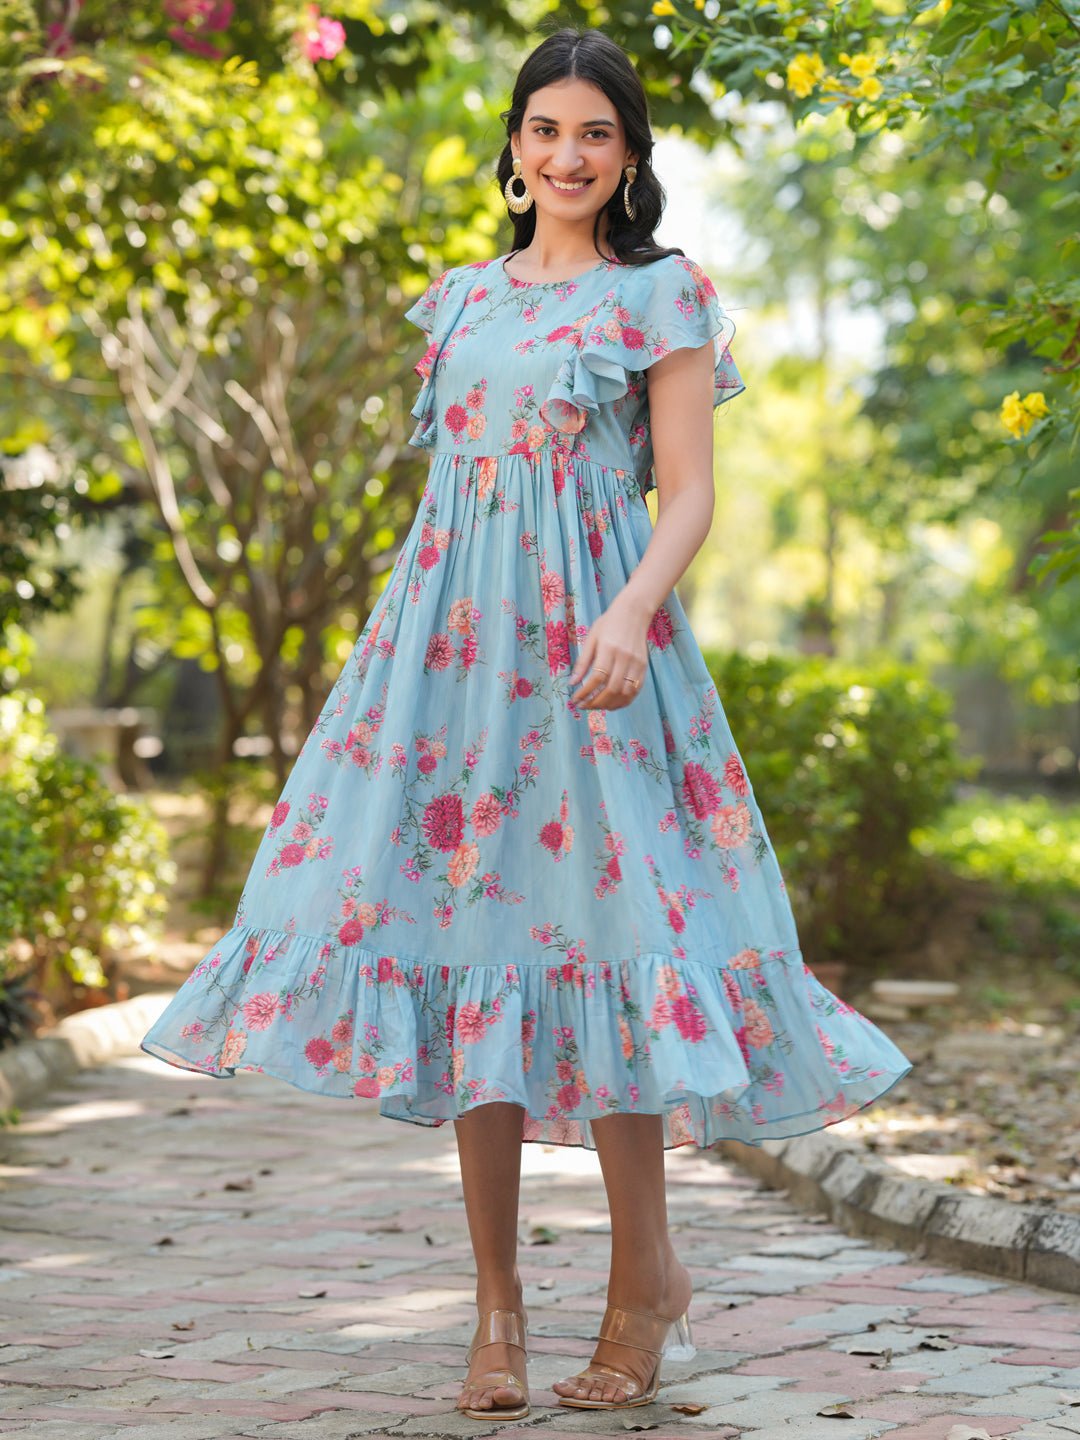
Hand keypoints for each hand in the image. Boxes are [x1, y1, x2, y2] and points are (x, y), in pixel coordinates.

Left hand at [568, 594, 650, 710]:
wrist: (634, 613)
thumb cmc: (609, 623)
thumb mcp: (591, 638)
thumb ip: (583, 662)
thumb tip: (572, 683)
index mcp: (608, 649)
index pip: (596, 678)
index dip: (585, 693)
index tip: (575, 700)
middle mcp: (624, 658)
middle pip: (611, 689)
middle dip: (595, 703)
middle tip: (584, 706)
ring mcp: (636, 664)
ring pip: (624, 693)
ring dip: (609, 705)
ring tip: (596, 707)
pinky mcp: (644, 667)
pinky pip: (635, 690)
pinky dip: (623, 701)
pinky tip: (612, 704)